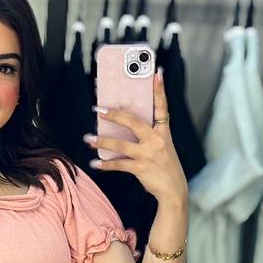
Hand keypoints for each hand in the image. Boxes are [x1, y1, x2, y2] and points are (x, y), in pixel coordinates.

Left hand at [84, 69, 187, 205]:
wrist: (173, 190)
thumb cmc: (164, 164)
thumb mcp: (162, 145)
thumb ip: (147, 133)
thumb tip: (123, 123)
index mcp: (163, 131)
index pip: (162, 106)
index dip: (160, 90)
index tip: (156, 72)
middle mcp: (156, 140)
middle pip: (133, 121)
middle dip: (114, 114)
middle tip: (98, 109)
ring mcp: (148, 154)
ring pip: (121, 145)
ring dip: (102, 141)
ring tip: (88, 139)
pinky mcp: (141, 169)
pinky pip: (119, 164)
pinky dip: (106, 164)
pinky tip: (95, 162)